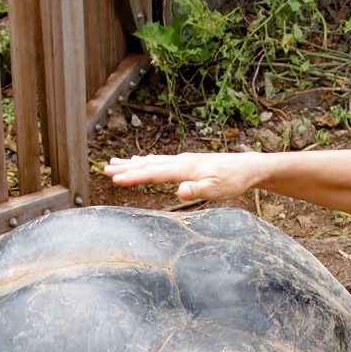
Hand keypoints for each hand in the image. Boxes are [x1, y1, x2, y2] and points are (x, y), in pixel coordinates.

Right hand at [105, 153, 260, 201]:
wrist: (246, 167)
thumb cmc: (232, 181)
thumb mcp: (217, 190)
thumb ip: (197, 190)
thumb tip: (180, 191)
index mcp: (184, 168)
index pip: (154, 173)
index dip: (133, 177)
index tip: (115, 179)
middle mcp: (180, 161)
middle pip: (148, 164)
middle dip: (125, 168)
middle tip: (104, 169)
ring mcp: (182, 160)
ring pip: (151, 161)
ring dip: (132, 163)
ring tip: (113, 163)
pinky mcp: (185, 162)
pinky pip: (159, 161)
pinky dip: (145, 161)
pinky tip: (138, 161)